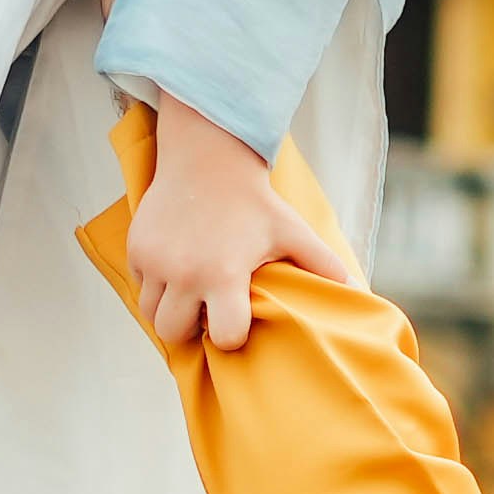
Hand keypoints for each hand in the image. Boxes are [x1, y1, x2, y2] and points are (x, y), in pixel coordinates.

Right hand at [117, 98, 345, 352]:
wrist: (208, 158)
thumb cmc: (255, 201)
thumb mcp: (291, 230)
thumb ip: (321, 263)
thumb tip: (356, 291)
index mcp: (223, 273)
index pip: (223, 336)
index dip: (231, 335)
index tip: (236, 322)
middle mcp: (184, 271)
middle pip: (174, 334)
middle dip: (191, 330)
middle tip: (207, 312)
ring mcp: (155, 261)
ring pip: (151, 314)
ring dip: (170, 311)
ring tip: (190, 295)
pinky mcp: (137, 248)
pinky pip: (139, 285)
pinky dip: (154, 286)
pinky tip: (175, 269)